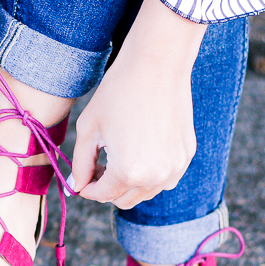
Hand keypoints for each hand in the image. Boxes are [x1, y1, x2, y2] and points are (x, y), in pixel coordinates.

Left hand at [69, 0, 206, 208]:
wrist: (157, 65)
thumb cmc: (118, 92)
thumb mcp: (89, 129)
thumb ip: (80, 163)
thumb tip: (77, 186)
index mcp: (128, 172)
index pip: (102, 195)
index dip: (87, 188)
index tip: (82, 179)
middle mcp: (155, 177)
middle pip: (124, 200)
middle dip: (107, 188)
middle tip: (97, 167)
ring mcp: (175, 167)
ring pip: (145, 192)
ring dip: (129, 183)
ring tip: (118, 155)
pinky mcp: (186, 156)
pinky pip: (164, 178)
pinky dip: (150, 173)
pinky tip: (140, 149)